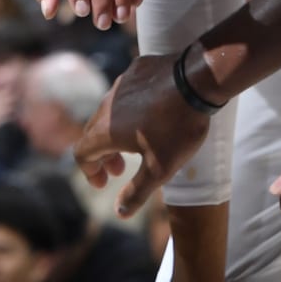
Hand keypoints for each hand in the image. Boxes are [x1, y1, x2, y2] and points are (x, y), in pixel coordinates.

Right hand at [74, 53, 212, 217]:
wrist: (199, 80)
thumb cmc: (178, 127)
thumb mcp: (159, 169)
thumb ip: (136, 193)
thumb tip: (119, 213)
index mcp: (106, 130)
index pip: (82, 153)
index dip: (89, 172)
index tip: (104, 183)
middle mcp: (107, 104)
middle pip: (94, 132)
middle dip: (104, 155)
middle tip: (121, 169)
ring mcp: (122, 83)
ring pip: (111, 111)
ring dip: (117, 131)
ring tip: (138, 142)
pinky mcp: (139, 68)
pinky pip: (127, 92)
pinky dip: (132, 108)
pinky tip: (153, 113)